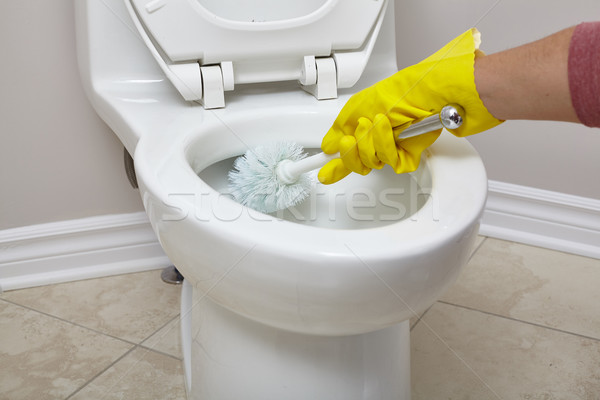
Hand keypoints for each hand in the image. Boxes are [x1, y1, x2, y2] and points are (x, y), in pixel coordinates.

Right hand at [318, 28, 502, 184]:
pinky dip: (390, 148)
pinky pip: (392, 164)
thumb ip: (339, 128)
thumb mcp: (360, 105)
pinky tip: (395, 133)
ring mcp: (394, 147)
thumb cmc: (403, 90)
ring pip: (372, 163)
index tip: (321, 171)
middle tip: (357, 134)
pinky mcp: (410, 155)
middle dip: (354, 147)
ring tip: (382, 123)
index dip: (334, 162)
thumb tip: (328, 148)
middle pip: (354, 161)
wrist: (436, 93)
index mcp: (364, 125)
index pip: (344, 150)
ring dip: (374, 142)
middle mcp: (377, 137)